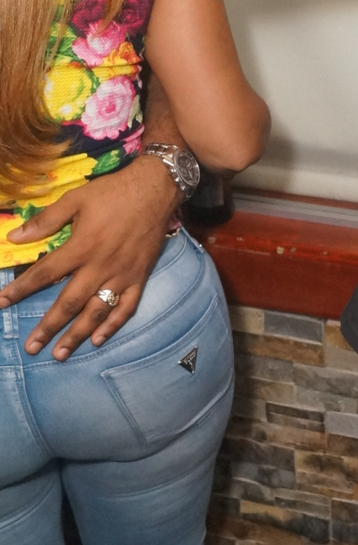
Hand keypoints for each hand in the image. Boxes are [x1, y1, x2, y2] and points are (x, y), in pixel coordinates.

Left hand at [0, 156, 179, 359]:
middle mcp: (100, 266)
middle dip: (48, 327)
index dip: (21, 290)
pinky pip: (127, 307)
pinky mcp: (140, 277)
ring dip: (77, 335)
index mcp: (82, 246)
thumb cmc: (112, 193)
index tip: (1, 303)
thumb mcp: (75, 199)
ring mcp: (122, 275)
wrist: (155, 190)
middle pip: (70, 303)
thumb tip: (14, 237)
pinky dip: (113, 325)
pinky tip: (98, 340)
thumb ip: (45, 220)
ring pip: (97, 311)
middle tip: (32, 347)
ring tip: (60, 354)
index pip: (45, 273)